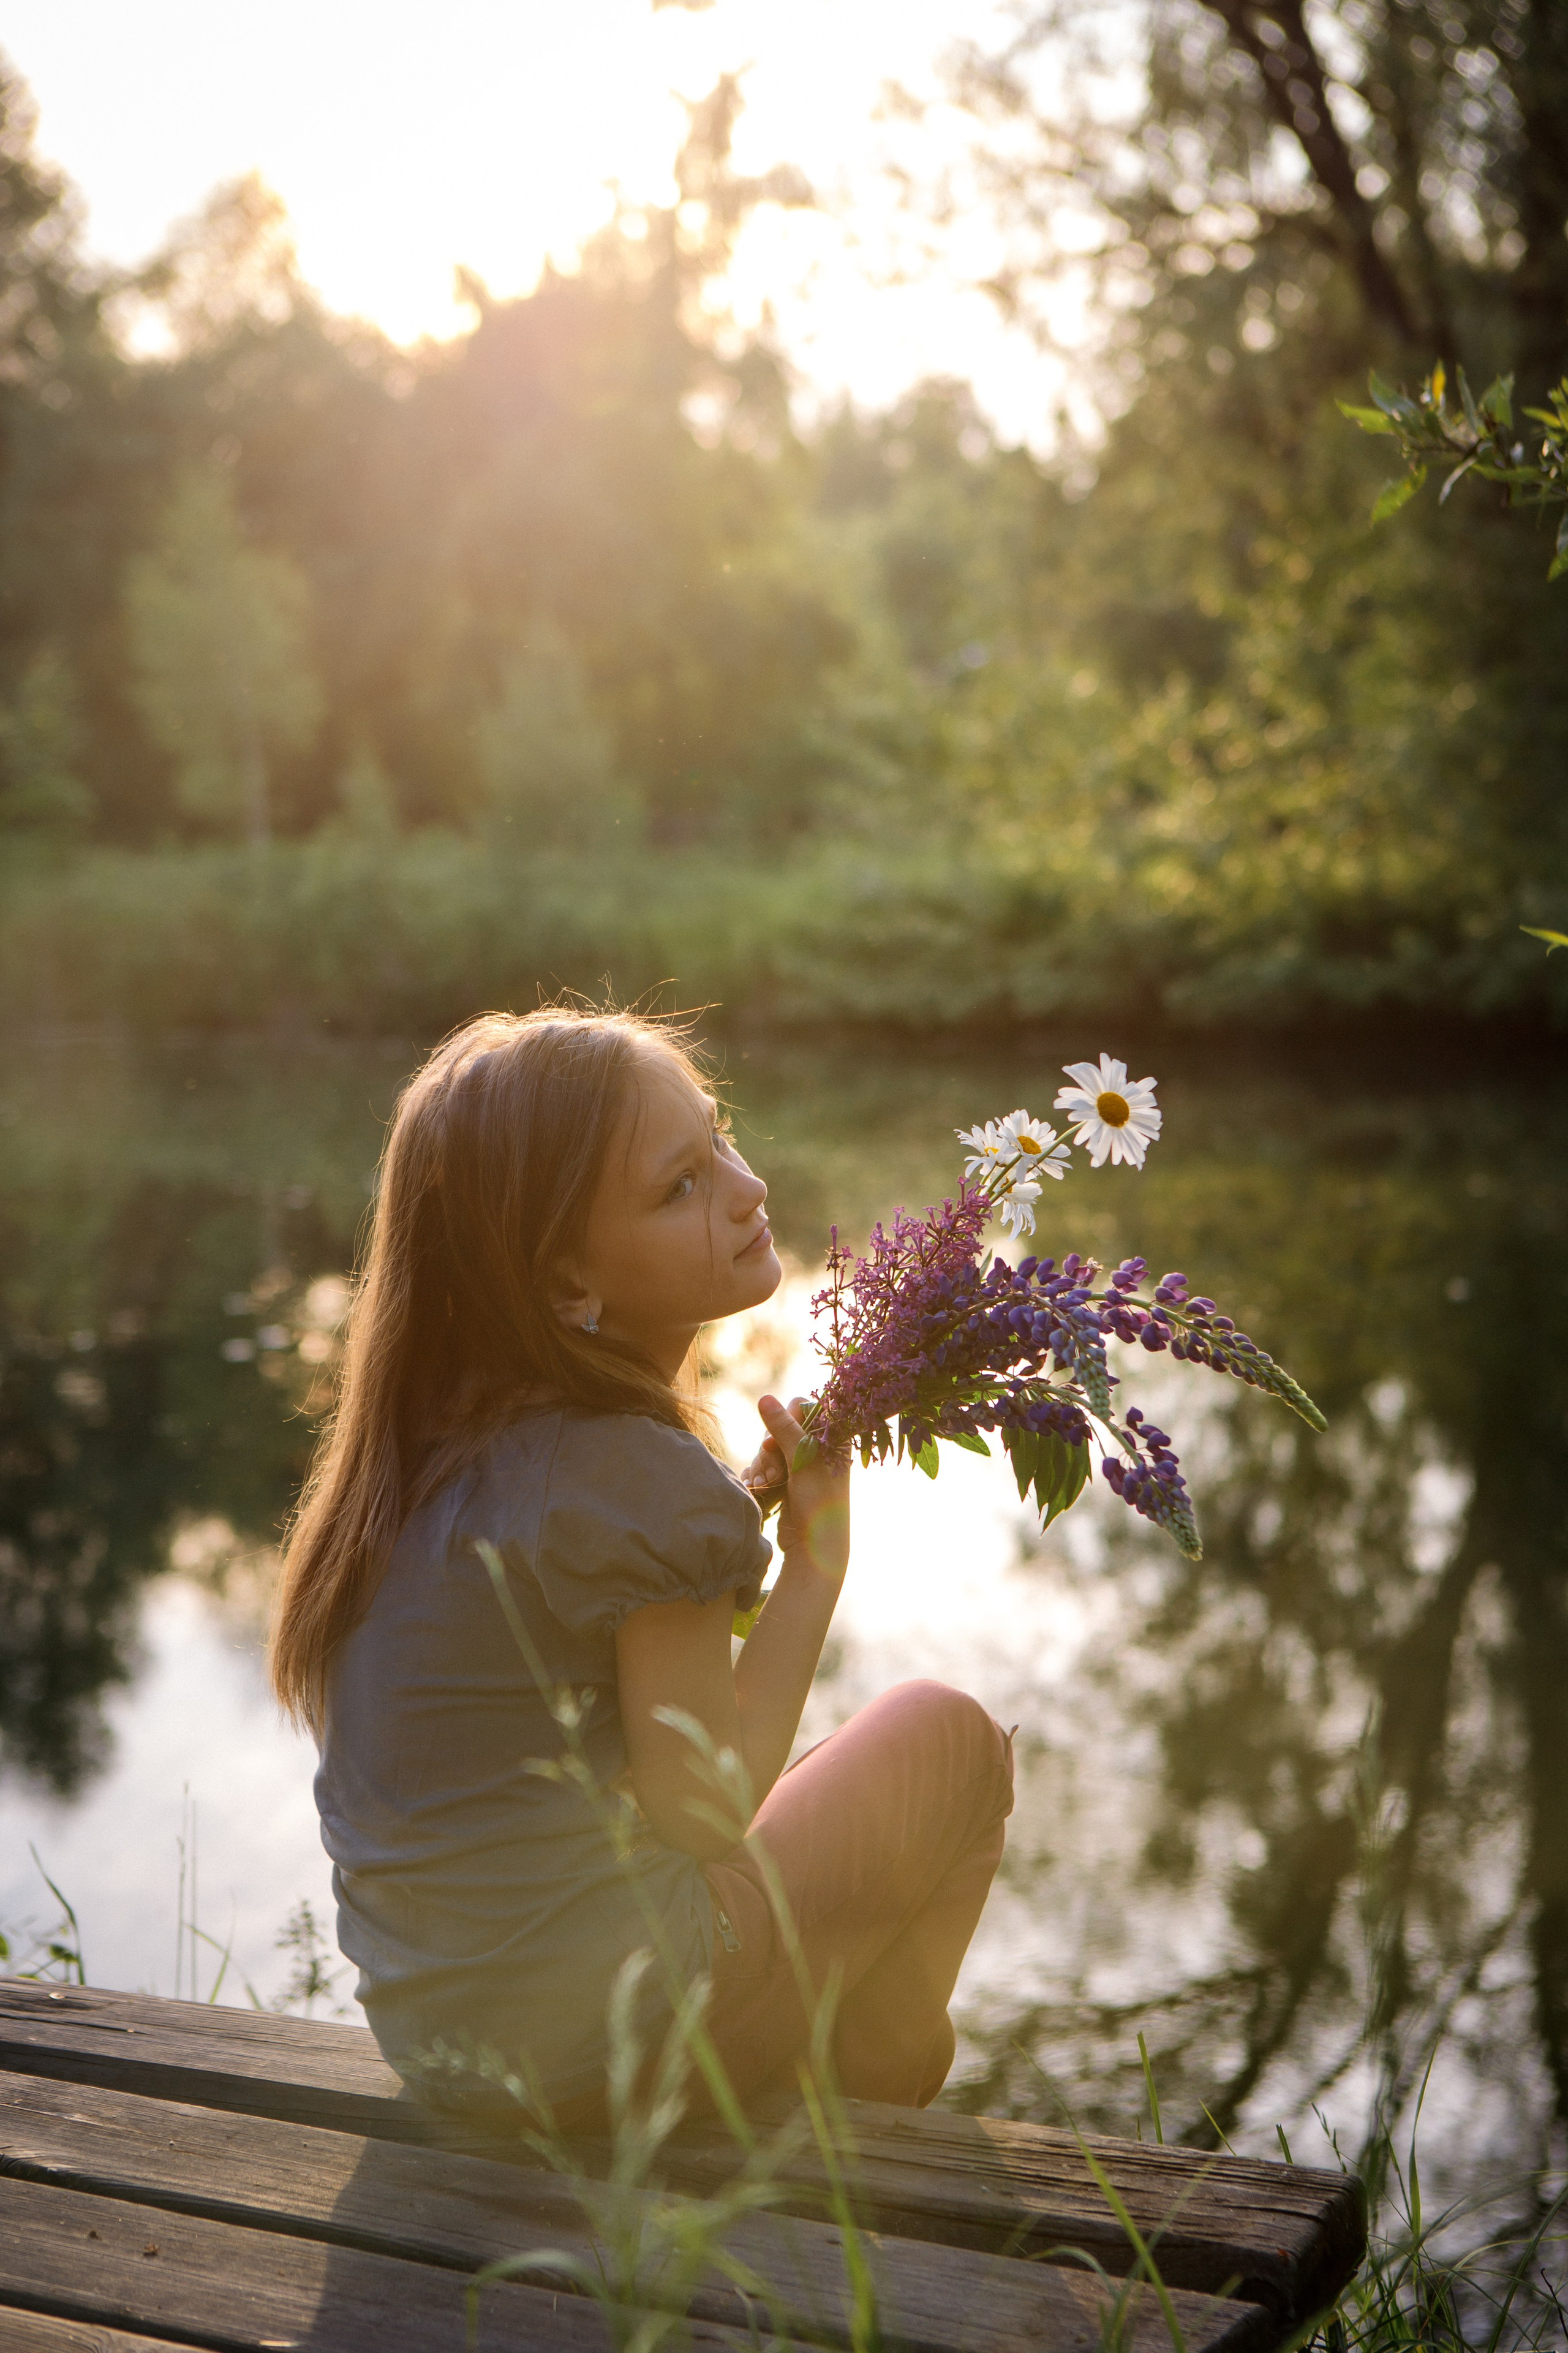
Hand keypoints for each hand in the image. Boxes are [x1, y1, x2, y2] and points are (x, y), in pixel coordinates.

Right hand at [753, 1393, 849, 1580]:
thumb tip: (764, 1397)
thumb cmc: (819, 1504)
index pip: (802, 1407)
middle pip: (780, 1427)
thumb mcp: (802, 1461)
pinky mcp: (785, 1481)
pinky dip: (758, 1473)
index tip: (777, 1442)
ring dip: (762, 1463)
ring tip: (767, 1482)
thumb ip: (784, 1428)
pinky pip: (764, 1465)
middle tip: (774, 1470)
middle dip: (770, 1448)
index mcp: (832, 1438)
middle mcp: (817, 1448)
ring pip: (768, 1447)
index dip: (786, 1420)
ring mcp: (799, 1465)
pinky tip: (758, 1486)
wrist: (814, 1551)